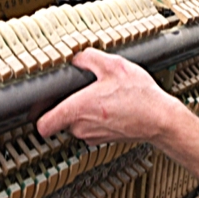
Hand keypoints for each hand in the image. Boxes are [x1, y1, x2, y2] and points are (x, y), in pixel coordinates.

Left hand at [36, 48, 185, 144]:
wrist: (161, 118)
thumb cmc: (139, 96)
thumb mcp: (114, 65)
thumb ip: (89, 58)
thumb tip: (77, 57)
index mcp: (77, 110)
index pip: (42, 126)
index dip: (37, 114)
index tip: (41, 104)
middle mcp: (81, 127)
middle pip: (60, 118)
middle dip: (67, 104)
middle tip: (82, 90)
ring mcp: (92, 136)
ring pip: (75, 123)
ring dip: (83, 111)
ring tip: (101, 96)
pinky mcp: (103, 139)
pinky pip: (90, 127)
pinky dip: (96, 118)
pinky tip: (111, 106)